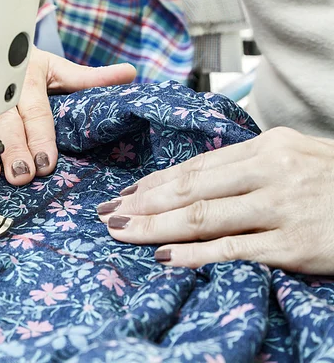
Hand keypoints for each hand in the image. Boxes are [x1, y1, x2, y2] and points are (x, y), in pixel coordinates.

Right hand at [0, 46, 136, 185]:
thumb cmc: (26, 63)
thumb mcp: (58, 68)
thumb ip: (89, 79)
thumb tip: (129, 75)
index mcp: (26, 77)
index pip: (36, 111)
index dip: (41, 137)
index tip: (46, 163)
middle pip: (5, 123)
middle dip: (12, 151)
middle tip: (21, 175)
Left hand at [97, 127, 333, 274]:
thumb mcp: (294, 159)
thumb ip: (246, 168)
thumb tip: (192, 183)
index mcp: (269, 146)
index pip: (197, 166)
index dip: (156, 182)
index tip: (126, 194)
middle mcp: (273, 171)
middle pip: (191, 189)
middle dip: (144, 203)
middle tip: (108, 214)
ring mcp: (283, 208)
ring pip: (204, 217)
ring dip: (157, 227)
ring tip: (124, 233)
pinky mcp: (295, 245)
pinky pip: (234, 250)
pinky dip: (196, 254)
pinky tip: (166, 257)